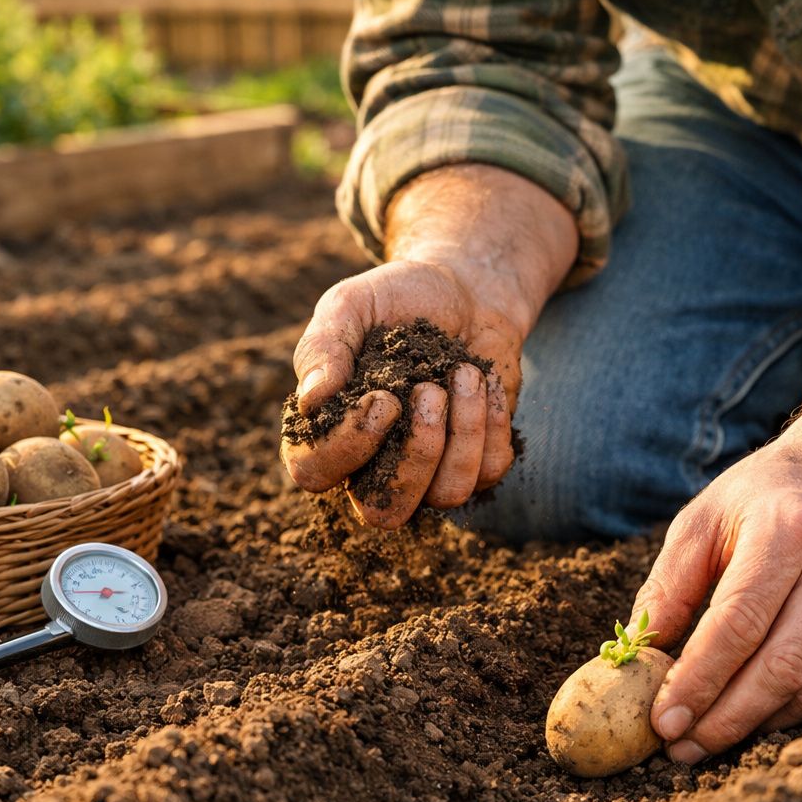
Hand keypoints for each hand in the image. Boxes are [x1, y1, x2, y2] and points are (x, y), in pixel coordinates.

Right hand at [282, 258, 522, 526]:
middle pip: (384, 513)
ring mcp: (429, 471)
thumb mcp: (351, 306)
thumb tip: (310, 401)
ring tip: (463, 372)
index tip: (383, 397)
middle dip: (416, 454)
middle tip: (428, 391)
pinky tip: (481, 376)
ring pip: (446, 496)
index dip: (347, 446)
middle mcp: (375, 464)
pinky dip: (491, 418)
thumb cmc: (396, 299)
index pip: (314, 473)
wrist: (464, 288)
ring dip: (462, 432)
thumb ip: (323, 347)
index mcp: (328, 430)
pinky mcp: (477, 462)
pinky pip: (489, 470)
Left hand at [631, 436, 801, 763]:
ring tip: (702, 744)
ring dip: (753, 728)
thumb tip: (641, 657)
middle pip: (781, 667)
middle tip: (679, 750)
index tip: (662, 721)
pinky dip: (783, 713)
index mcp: (788, 532)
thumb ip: (668, 588)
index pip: (739, 622)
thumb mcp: (700, 521)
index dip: (699, 679)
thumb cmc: (759, 498)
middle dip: (725, 720)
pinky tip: (744, 720)